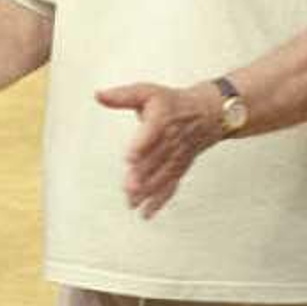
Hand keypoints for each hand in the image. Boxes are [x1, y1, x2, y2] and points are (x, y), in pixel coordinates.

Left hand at [94, 81, 224, 216]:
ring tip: (132, 201)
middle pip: (157, 159)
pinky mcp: (179, 169)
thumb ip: (122, 96)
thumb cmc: (172, 103)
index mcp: (162, 119)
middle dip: (143, 174)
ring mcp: (177, 157)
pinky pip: (170, 186)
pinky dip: (159, 201)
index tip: (130, 158)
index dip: (142, 145)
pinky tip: (146, 213)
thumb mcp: (147, 92)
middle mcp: (172, 140)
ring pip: (163, 175)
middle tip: (128, 187)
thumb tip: (98, 95)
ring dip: (149, 190)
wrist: (207, 114)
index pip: (153, 132)